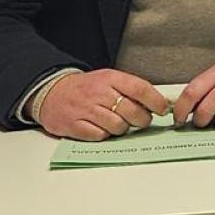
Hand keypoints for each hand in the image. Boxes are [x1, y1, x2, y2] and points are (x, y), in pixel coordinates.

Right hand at [38, 69, 168, 140]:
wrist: (52, 92)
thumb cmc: (86, 88)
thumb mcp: (109, 79)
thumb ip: (130, 89)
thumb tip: (158, 103)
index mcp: (110, 78)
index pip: (141, 89)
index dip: (156, 102)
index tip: (162, 109)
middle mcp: (99, 93)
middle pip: (132, 112)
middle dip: (142, 120)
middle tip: (140, 120)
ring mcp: (86, 110)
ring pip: (118, 126)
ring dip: (123, 128)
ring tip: (118, 123)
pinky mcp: (75, 125)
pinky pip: (100, 136)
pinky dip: (104, 134)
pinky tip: (102, 127)